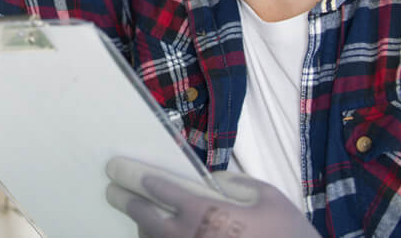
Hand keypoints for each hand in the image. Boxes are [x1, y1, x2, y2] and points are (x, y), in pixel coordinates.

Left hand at [106, 156, 320, 237]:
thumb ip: (238, 183)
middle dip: (124, 200)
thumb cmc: (290, 237)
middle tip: (110, 191)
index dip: (136, 176)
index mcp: (207, 212)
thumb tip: (214, 180)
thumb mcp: (270, 199)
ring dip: (141, 229)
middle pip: (146, 216)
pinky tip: (153, 236)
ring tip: (137, 218)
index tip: (118, 170)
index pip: (160, 189)